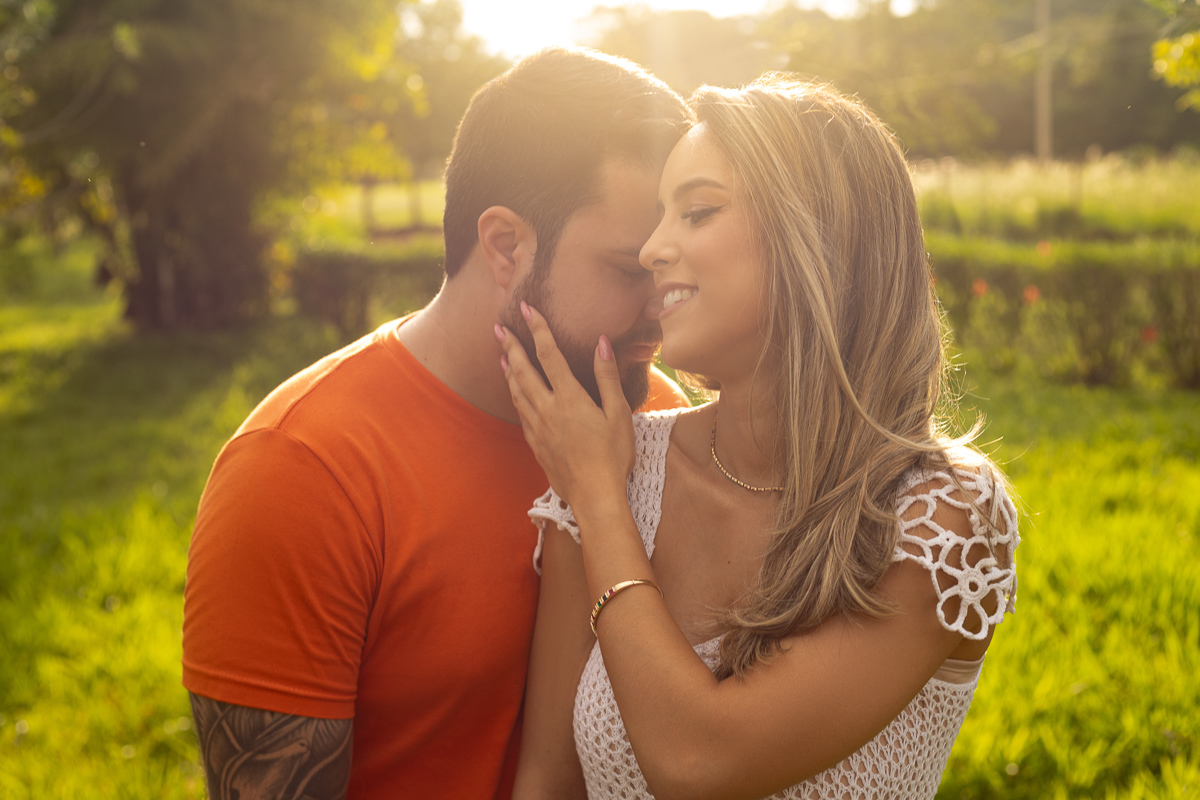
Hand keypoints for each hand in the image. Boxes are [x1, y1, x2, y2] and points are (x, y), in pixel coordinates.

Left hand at [497, 302, 634, 508]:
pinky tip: (514, 392)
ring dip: (508, 370)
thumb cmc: (613, 455)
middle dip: (510, 346)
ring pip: (517, 391)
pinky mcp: (536, 444)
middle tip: (499, 327)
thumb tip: (601, 342)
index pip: (550, 354)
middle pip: (523, 370)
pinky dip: (514, 396)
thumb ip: (607, 376)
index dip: (538, 329)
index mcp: (570, 398)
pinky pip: (520, 413)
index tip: (527, 309)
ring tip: (501, 354)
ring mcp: (539, 428)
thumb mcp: (619, 413)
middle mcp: (548, 409)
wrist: (594, 496)